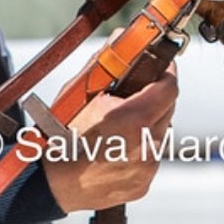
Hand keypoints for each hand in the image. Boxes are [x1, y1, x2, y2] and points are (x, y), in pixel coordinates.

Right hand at [42, 64, 177, 212]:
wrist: (52, 182)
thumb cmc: (62, 136)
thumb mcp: (81, 91)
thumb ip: (106, 62)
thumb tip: (121, 39)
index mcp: (134, 119)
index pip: (170, 88)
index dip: (167, 73)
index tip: (162, 66)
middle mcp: (146, 146)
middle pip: (168, 109)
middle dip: (157, 96)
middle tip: (138, 89)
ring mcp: (146, 168)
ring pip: (160, 134)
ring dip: (148, 122)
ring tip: (122, 120)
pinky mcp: (143, 184)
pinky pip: (150, 156)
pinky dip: (140, 145)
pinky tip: (118, 143)